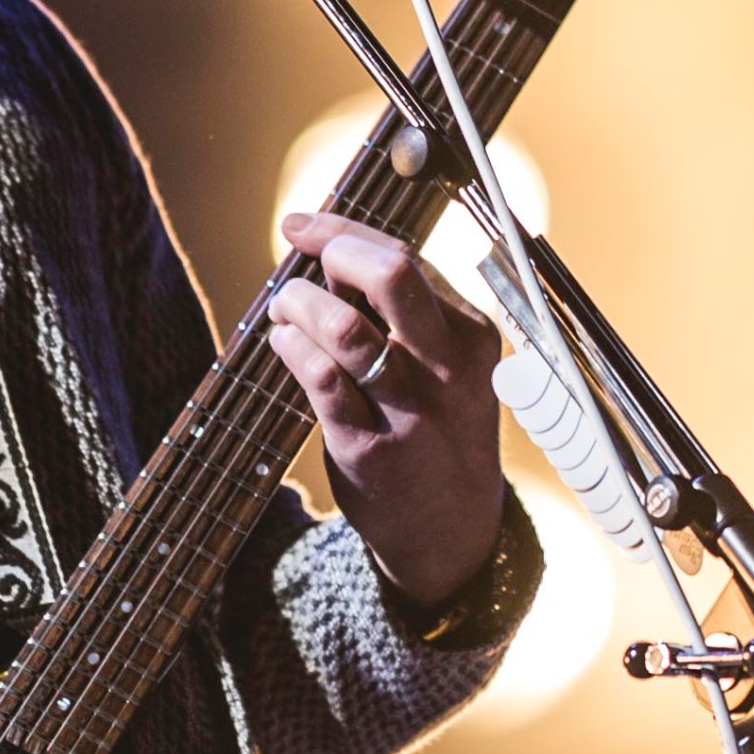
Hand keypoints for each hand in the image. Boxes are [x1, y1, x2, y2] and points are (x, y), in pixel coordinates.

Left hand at [271, 211, 507, 611]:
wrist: (454, 530)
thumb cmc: (439, 431)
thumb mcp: (449, 368)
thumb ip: (407, 316)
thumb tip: (332, 254)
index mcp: (471, 335)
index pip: (406, 258)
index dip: (344, 230)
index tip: (304, 223)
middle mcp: (448, 368)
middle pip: (390, 275)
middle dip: (331, 249)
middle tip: (297, 254)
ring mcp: (411, 411)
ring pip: (345, 328)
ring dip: (300, 303)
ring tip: (284, 306)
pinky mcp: (370, 449)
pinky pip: (322, 381)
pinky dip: (292, 349)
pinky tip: (283, 343)